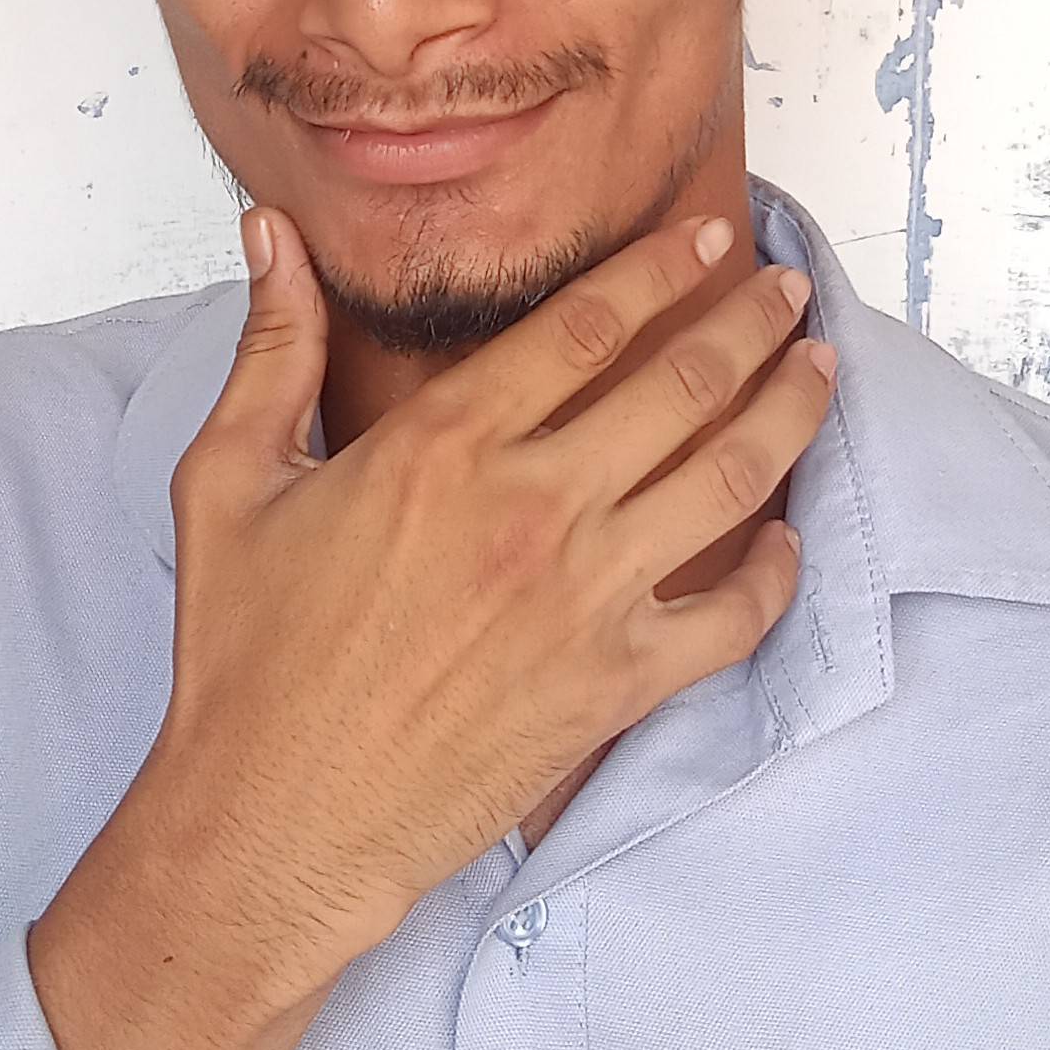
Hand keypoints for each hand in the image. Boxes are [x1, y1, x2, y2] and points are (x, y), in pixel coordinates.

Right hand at [146, 205, 833, 993]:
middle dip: (752, 323)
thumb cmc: (246, 658)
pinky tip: (788, 538)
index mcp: (444, 444)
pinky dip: (778, 574)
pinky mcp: (616, 685)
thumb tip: (270, 233)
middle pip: (682, 384)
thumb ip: (271, 348)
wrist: (278, 816)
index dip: (664, 268)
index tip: (710, 240)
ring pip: (728, 479)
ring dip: (790, 412)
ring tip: (821, 370)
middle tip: (788, 291)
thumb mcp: (228, 481)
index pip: (587, 324)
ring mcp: (586, 598)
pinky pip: (735, 618)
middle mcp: (532, 508)